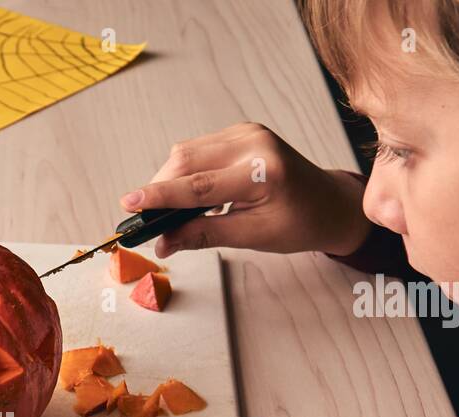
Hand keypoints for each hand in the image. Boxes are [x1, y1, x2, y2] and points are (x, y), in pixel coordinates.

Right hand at [119, 122, 371, 257]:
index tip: (130, 203)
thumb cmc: (299, 224)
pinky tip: (191, 195)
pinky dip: (186, 172)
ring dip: (170, 181)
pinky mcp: (241, 132)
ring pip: (187, 152)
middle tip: (145, 220)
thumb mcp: (253, 237)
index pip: (199, 185)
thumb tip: (164, 242)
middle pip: (186, 161)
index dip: (160, 195)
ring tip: (171, 212)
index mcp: (263, 172)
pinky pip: (199, 149)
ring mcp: (247, 132)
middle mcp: (254, 143)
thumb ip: (204, 235)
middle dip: (160, 189)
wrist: (328, 203)